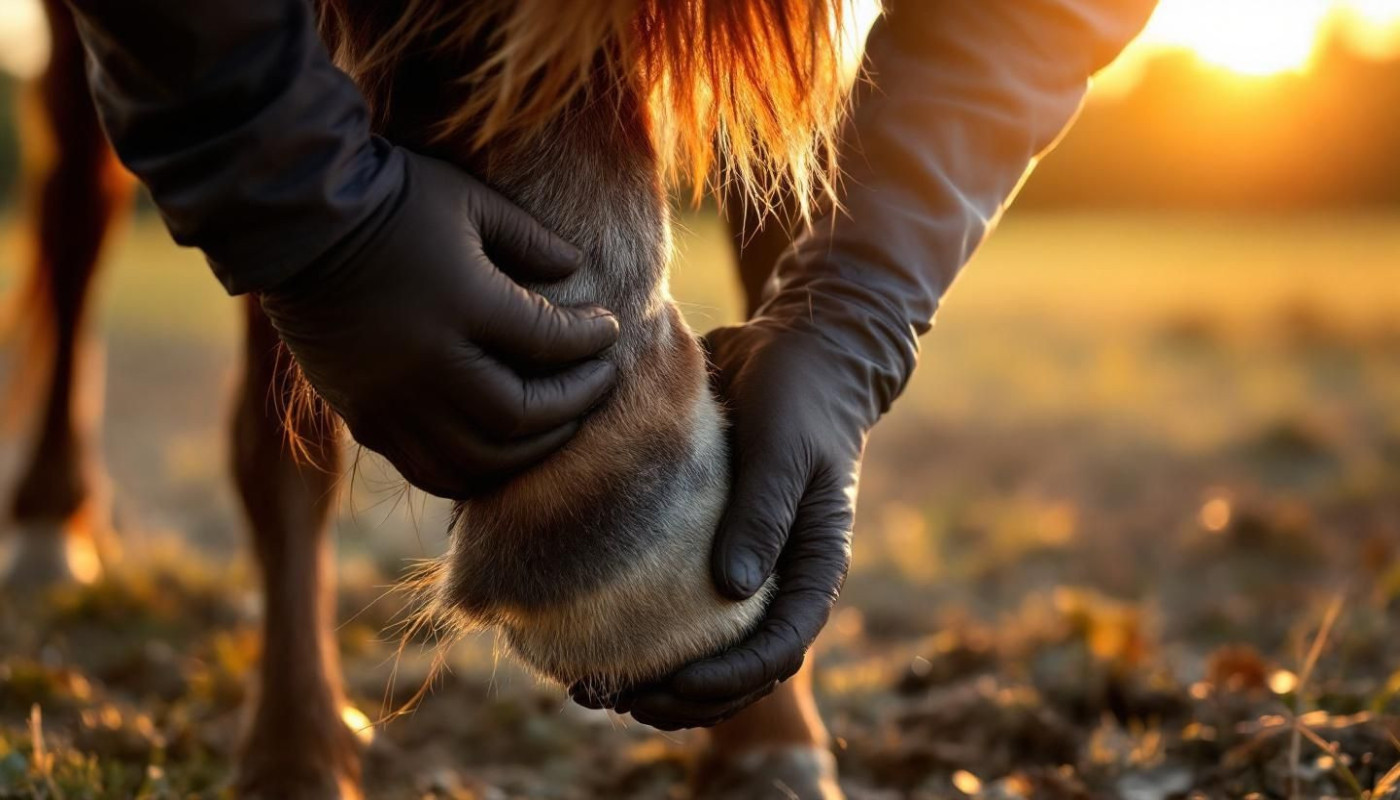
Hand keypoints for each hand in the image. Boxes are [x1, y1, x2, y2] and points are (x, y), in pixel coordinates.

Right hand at [261, 151, 618, 498]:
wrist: (294, 227)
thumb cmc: (391, 201)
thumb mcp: (469, 201)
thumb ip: (529, 239)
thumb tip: (576, 273)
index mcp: (461, 304)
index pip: (548, 341)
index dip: (589, 341)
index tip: (608, 329)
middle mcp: (428, 365)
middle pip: (520, 415)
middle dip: (573, 404)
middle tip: (599, 383)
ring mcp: (393, 401)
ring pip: (480, 460)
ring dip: (531, 451)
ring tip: (559, 424)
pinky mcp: (365, 420)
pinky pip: (431, 472)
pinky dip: (477, 472)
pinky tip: (502, 450)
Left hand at [571, 318, 874, 728]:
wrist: (796, 347)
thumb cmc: (800, 393)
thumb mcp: (786, 447)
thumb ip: (764, 511)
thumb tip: (731, 588)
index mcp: (811, 564)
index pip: (782, 646)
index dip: (731, 681)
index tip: (675, 686)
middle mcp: (775, 576)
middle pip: (737, 667)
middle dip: (680, 697)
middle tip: (613, 699)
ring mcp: (739, 564)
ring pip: (701, 648)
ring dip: (652, 678)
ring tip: (586, 688)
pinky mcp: (701, 541)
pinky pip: (670, 602)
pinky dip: (633, 628)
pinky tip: (580, 635)